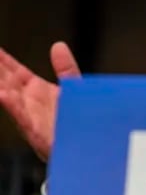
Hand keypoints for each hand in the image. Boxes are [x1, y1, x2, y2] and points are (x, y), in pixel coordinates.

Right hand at [0, 42, 80, 161]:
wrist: (89, 149)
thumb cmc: (78, 121)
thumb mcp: (73, 90)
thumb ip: (66, 69)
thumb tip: (58, 45)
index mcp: (36, 90)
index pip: (13, 70)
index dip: (1, 59)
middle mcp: (29, 102)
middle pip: (4, 80)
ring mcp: (30, 117)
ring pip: (8, 98)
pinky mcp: (37, 132)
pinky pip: (21, 118)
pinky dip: (12, 106)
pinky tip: (3, 96)